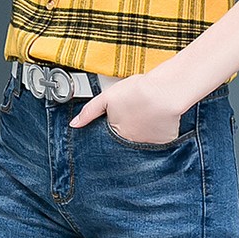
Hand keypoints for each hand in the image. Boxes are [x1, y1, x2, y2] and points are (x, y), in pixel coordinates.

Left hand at [69, 72, 183, 143]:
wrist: (164, 91)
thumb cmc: (138, 91)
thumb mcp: (107, 97)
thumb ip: (89, 111)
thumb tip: (74, 124)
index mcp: (115, 135)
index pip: (108, 140)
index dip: (111, 130)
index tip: (117, 121)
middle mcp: (131, 145)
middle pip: (124, 143)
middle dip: (126, 134)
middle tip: (133, 117)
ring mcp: (148, 146)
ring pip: (141, 143)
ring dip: (141, 134)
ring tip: (145, 118)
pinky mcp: (164, 144)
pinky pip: (158, 143)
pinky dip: (156, 135)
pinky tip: (157, 121)